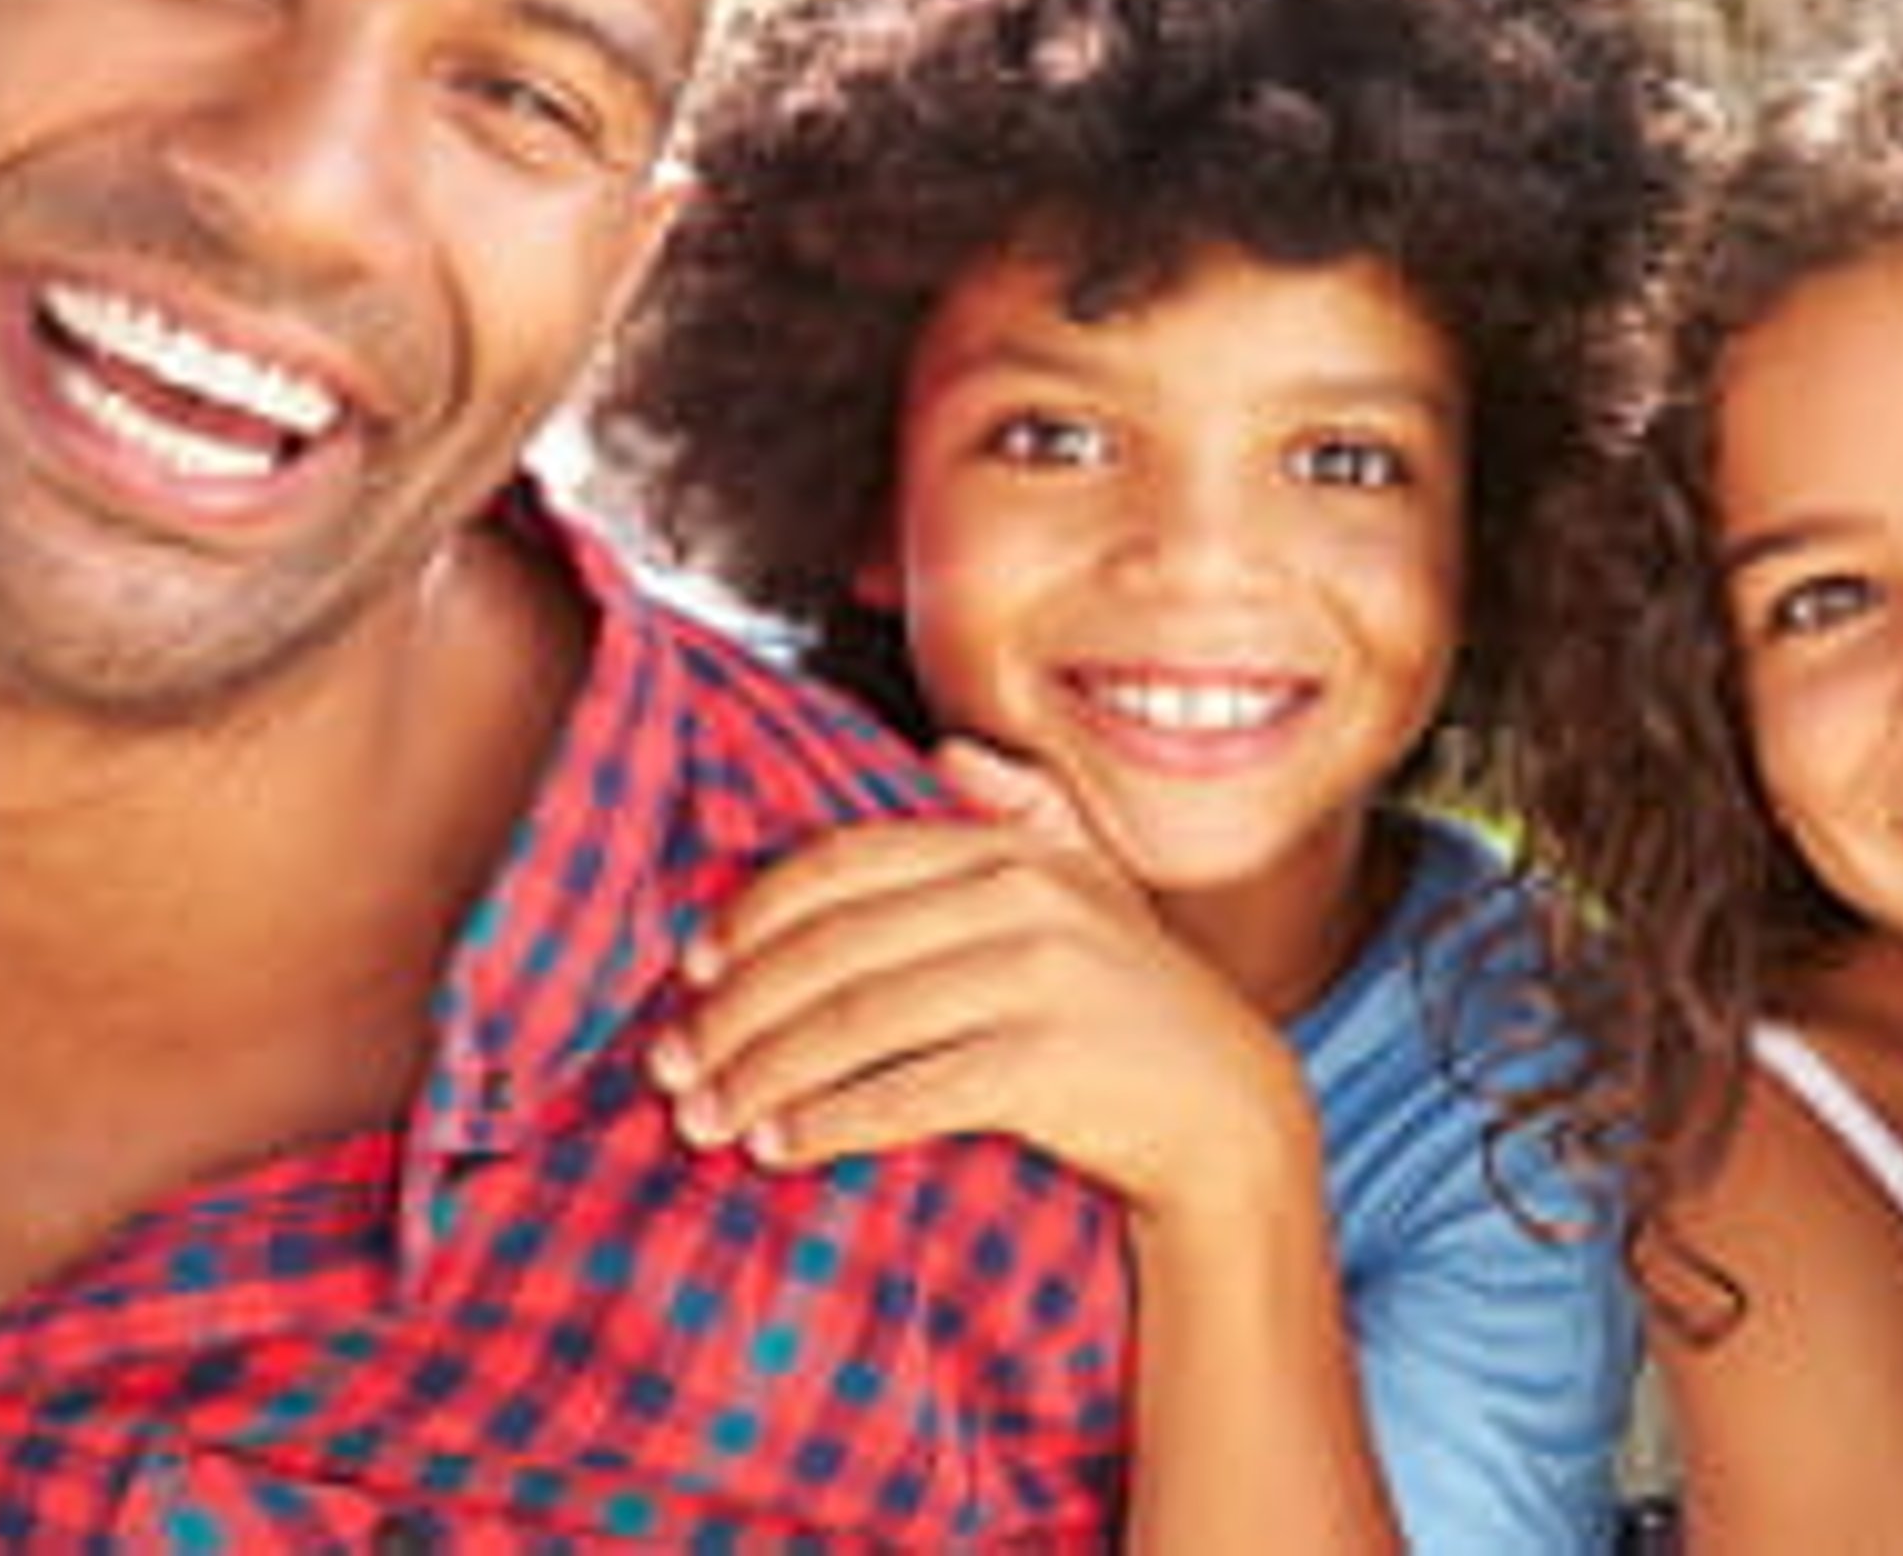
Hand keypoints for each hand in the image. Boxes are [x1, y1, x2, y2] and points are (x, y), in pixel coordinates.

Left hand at [648, 739, 1314, 1215]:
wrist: (1230, 1115)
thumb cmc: (1140, 1010)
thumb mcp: (1098, 892)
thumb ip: (1027, 814)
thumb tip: (949, 755)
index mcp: (1016, 852)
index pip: (848, 865)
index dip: (755, 914)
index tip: (694, 968)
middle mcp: (1024, 902)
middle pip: (833, 950)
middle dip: (736, 1013)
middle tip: (673, 1068)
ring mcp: (1038, 982)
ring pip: (855, 1024)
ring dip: (763, 1076)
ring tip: (707, 1119)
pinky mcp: (1045, 1066)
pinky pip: (906, 1091)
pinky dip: (831, 1122)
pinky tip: (782, 1147)